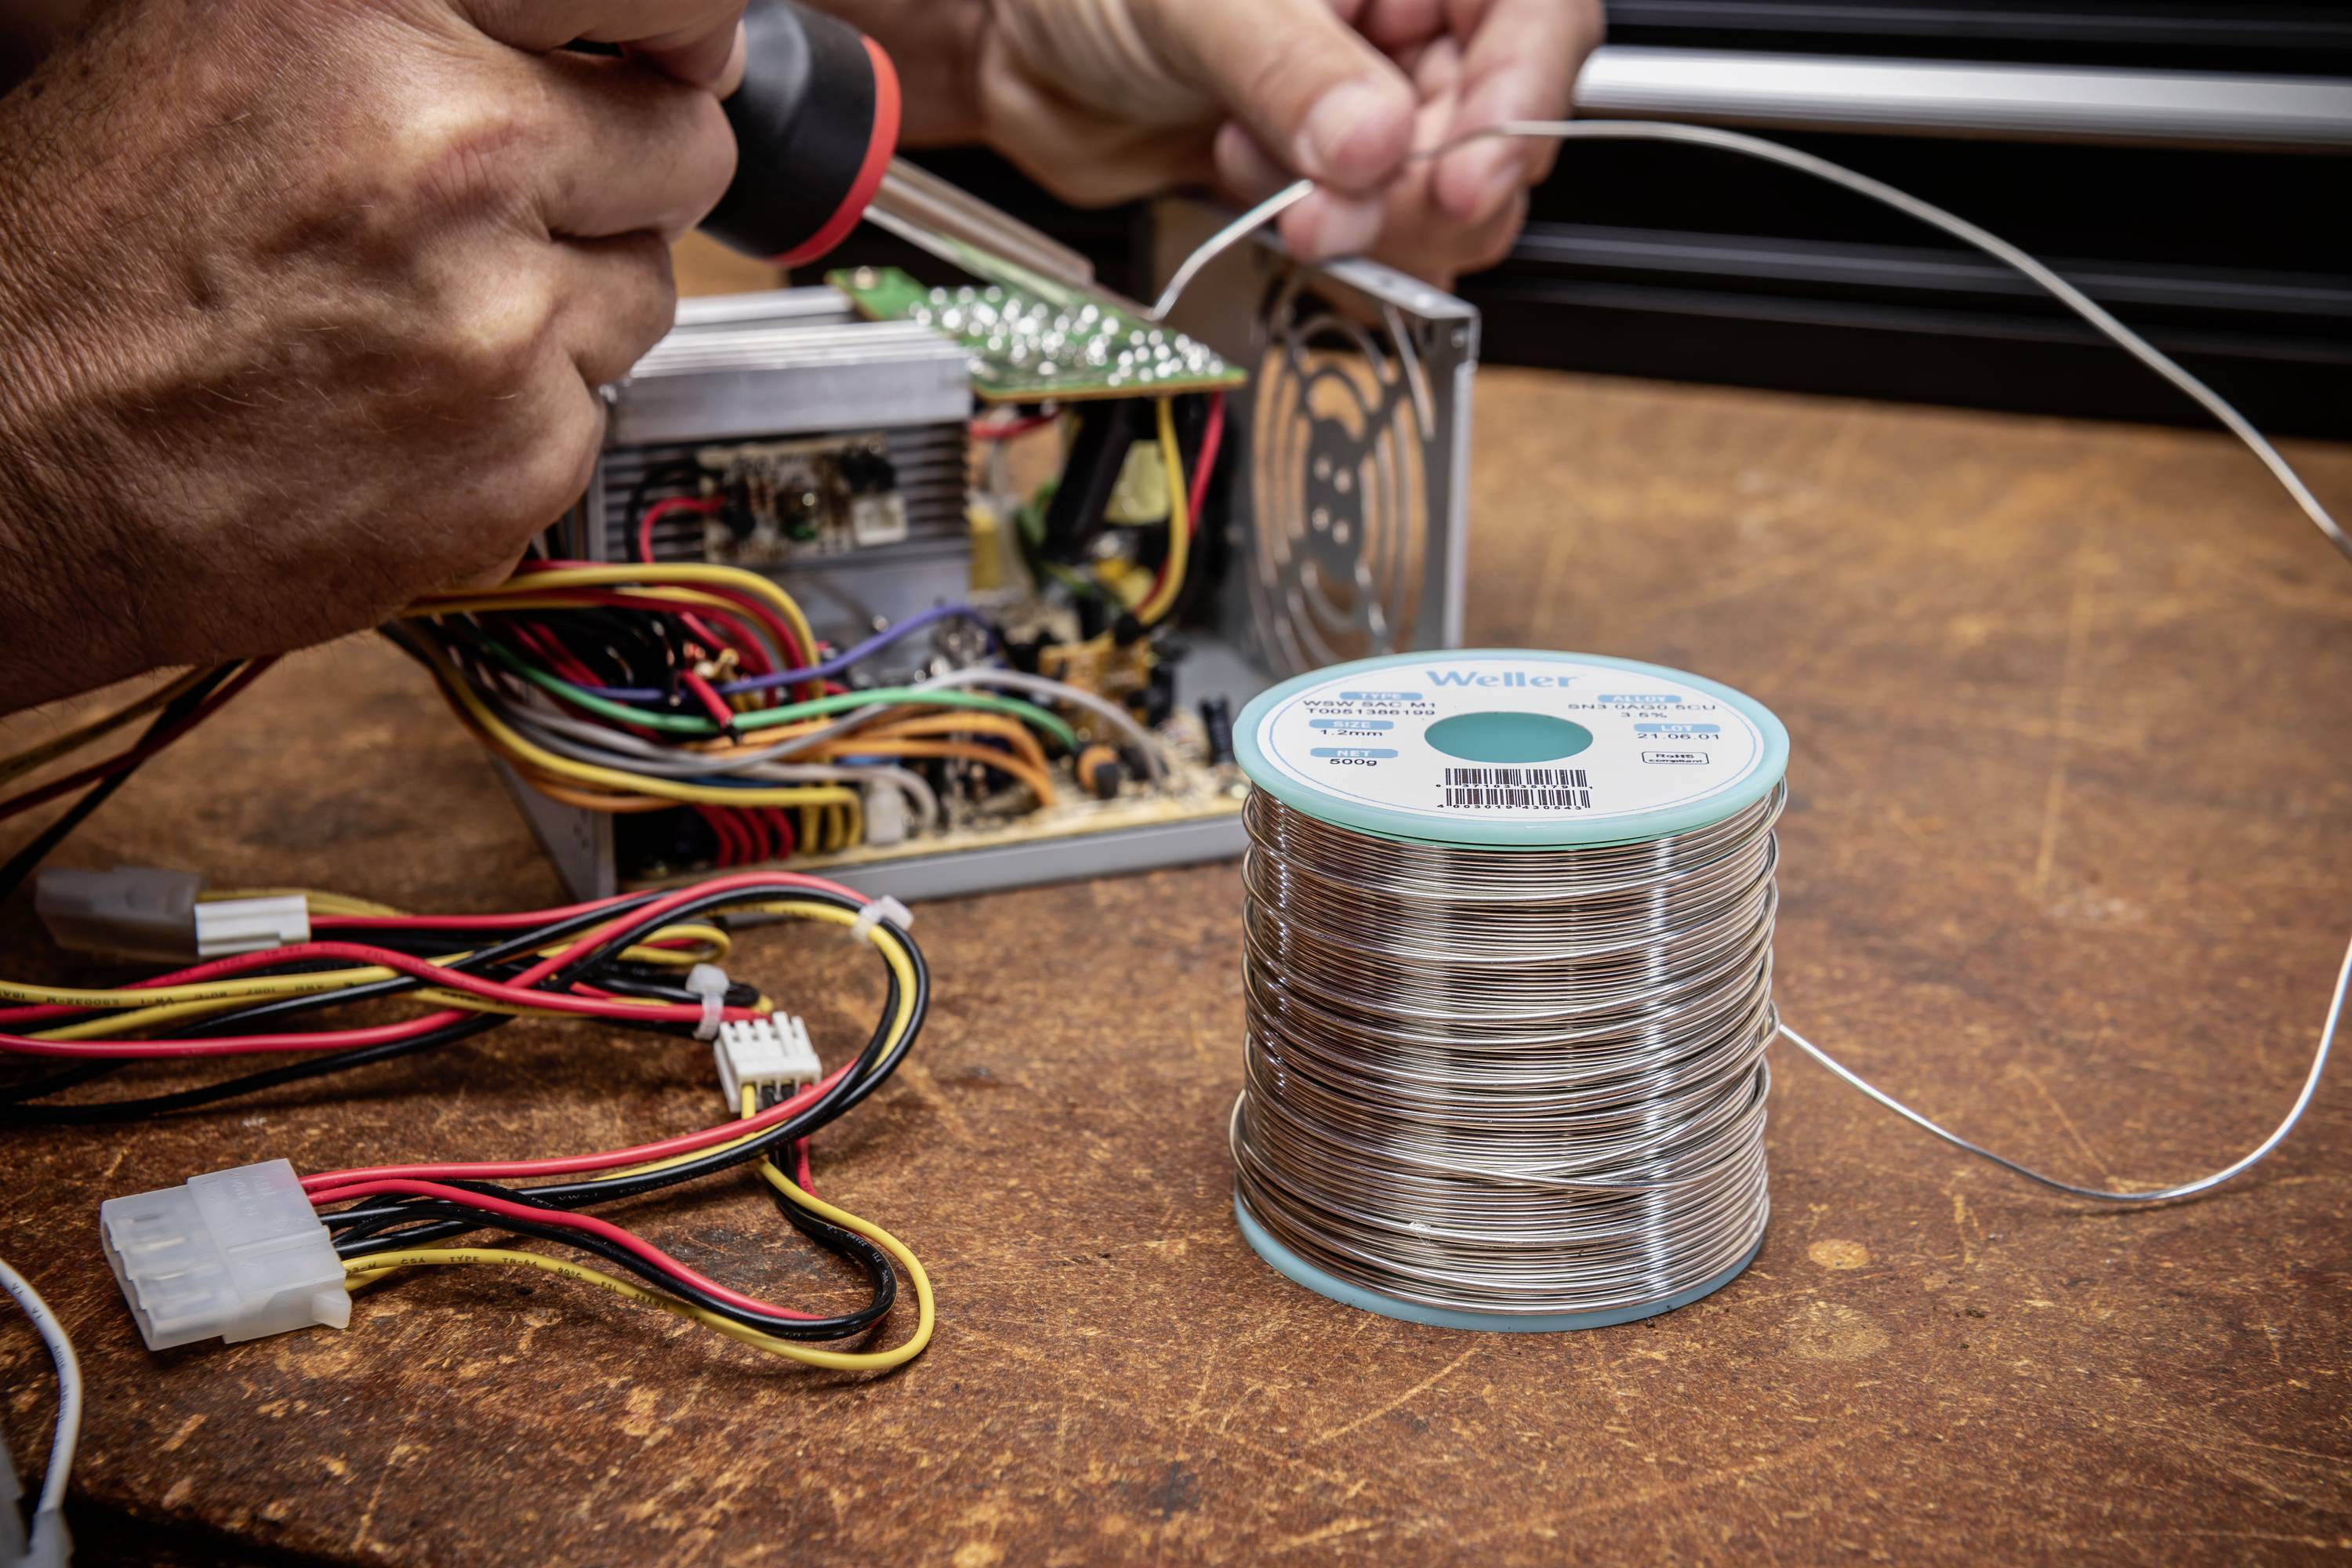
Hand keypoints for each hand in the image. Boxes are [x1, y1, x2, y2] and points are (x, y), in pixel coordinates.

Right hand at [0, 0, 745, 709]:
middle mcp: (452, 149)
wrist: (5, 468)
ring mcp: (498, 314)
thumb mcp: (230, 51)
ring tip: (423, 317)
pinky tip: (407, 406)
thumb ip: (419, 35)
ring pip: (647, 291)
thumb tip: (583, 35)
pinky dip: (525, 416)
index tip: (661, 69)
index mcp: (372, 16)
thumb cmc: (80, 264)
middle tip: (513, 214)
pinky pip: (597, 410)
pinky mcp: (520, 454)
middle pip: (681, 151)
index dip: (670, 43)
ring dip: (567, 304)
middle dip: (614, 182)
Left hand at [847, 0, 1597, 285]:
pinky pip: (1379, 230)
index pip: (1532, 14)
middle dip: (1420, 184)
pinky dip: (1327, 237)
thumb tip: (1374, 137)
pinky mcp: (1333, 170)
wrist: (1009, 47)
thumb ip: (1289, 67)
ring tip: (1274, 188)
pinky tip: (1258, 192)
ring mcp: (1375, 94)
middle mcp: (1404, 14)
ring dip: (1366, 218)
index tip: (1468, 173)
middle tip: (1331, 209)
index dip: (1520, 95)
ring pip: (1444, 191)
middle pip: (1495, 119)